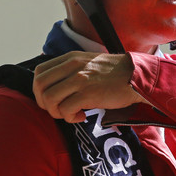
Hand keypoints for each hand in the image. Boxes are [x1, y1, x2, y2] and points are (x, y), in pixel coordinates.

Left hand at [32, 52, 147, 122]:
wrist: (137, 77)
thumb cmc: (115, 74)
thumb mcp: (90, 63)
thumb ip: (72, 70)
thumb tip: (56, 87)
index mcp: (71, 58)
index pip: (39, 72)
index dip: (39, 89)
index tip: (50, 99)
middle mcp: (72, 66)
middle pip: (40, 86)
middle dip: (44, 103)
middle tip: (57, 109)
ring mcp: (80, 80)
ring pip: (50, 99)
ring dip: (56, 112)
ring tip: (71, 114)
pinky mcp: (88, 94)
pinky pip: (66, 110)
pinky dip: (70, 118)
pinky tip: (82, 117)